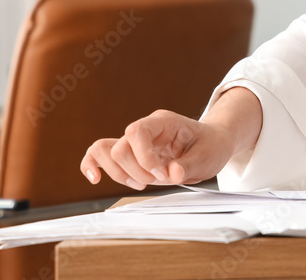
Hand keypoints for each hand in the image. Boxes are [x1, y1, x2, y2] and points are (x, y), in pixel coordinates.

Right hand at [81, 109, 234, 189]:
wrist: (213, 143)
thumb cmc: (211, 145)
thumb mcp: (208, 156)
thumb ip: (189, 165)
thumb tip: (172, 173)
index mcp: (164, 122)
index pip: (137, 132)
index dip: (143, 157)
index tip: (161, 173)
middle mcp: (146, 128)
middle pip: (119, 146)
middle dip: (134, 171)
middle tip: (157, 180)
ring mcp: (135, 141)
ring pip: (105, 150)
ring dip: (118, 173)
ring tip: (141, 184)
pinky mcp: (130, 154)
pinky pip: (100, 154)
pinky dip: (93, 165)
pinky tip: (95, 178)